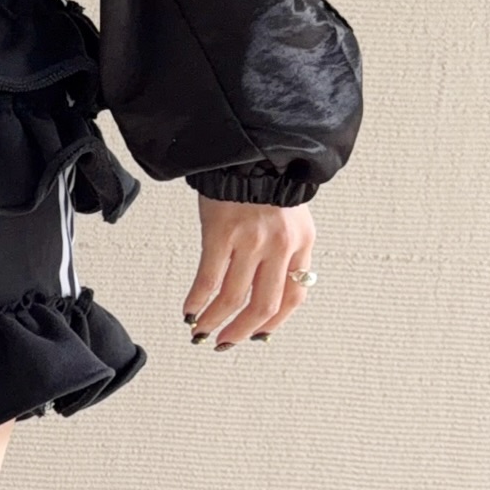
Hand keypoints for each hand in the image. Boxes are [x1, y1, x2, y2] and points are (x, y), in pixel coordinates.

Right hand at [184, 196, 315, 348]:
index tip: (257, 336)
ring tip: (201, 332)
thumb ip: (285, 251)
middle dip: (242, 331)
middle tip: (224, 343)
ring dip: (215, 321)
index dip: (274, 323)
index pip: (294, 296)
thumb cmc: (266, 181)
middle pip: (264, 305)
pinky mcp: (221, 232)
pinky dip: (198, 300)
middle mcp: (279, 245)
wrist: (250, 147)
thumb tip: (266, 290)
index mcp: (300, 243)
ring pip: (234, 297)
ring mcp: (250, 240)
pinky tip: (189, 310)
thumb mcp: (290, 217)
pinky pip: (208, 277)